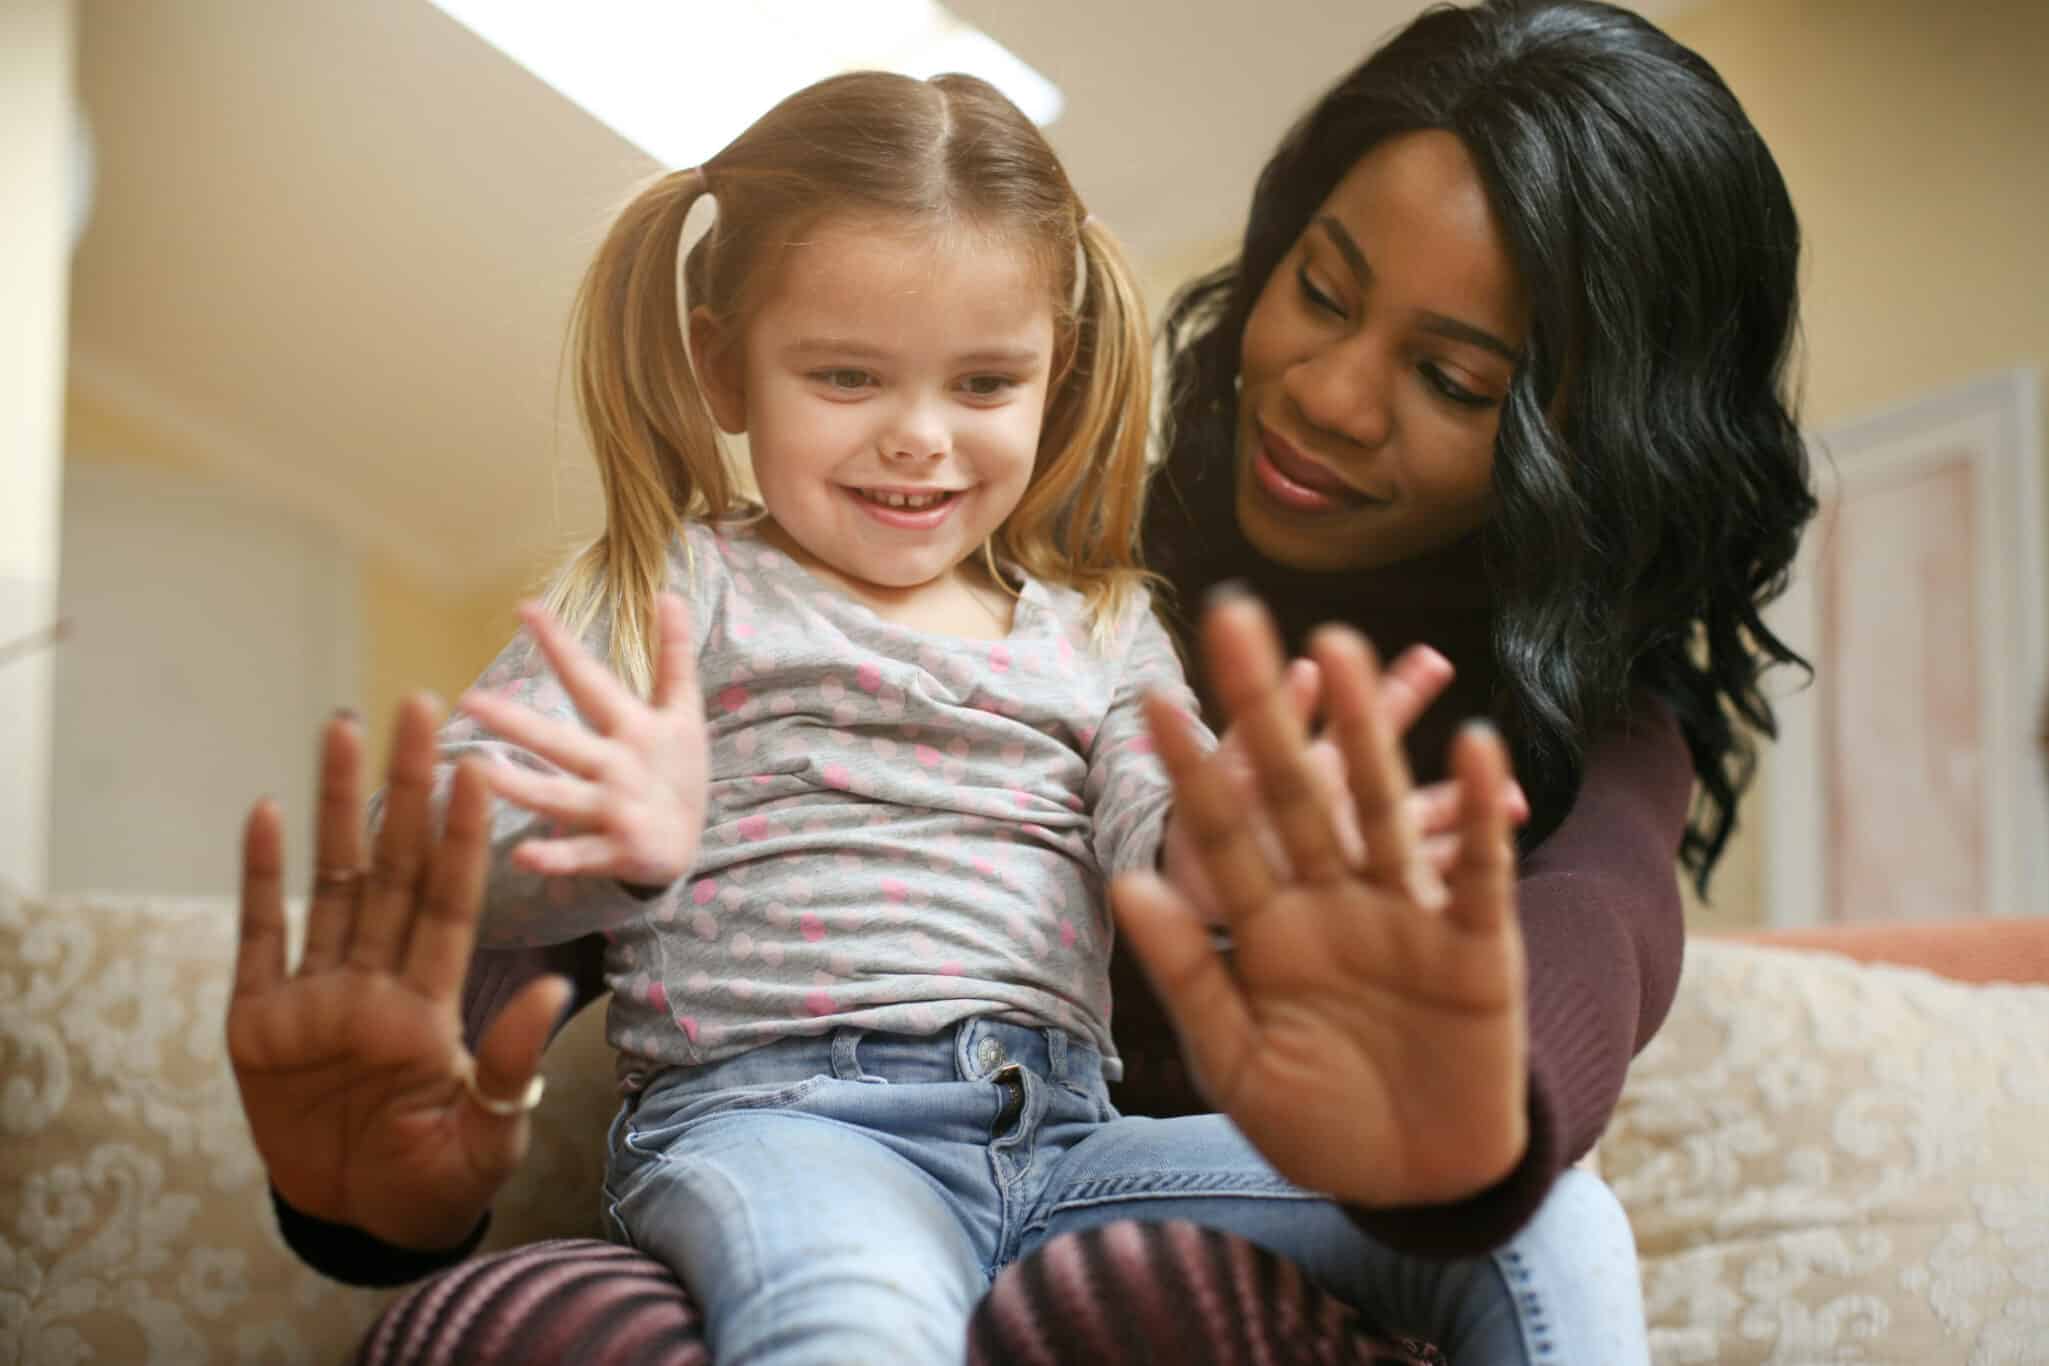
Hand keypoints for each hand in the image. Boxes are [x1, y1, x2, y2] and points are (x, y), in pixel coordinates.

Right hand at [227, 699, 568, 1250]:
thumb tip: (558, 989)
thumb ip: (510, 1063)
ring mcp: (315, 994)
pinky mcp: (257, 1021)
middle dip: (405, 787)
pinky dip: (260, 876)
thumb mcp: (487, 1133)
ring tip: (345, 728)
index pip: (450, 900)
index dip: (462, 835)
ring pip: (330, 880)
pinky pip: (260, 936)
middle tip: (421, 707)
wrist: (359, 1223)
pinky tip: (269, 810)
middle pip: (392, 867)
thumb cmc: (436, 1180)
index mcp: (430, 1004)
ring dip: (337, 805)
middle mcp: (374, 982)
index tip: (480, 767)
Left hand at [459, 594, 706, 887]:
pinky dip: (554, 858)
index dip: (559, 645)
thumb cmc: (676, 772)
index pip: (588, 679)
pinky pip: (578, 855)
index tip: (525, 609)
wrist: (690, 844)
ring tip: (477, 772)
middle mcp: (619, 765)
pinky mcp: (616, 850)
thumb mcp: (683, 712)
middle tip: (470, 701)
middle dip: (517, 721)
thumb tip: (669, 594)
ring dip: (520, 788)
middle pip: (560, 740)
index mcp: (633, 727)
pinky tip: (521, 855)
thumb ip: (673, 656)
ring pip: (560, 797)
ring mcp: (616, 809)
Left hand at [1113, 594, 1527, 1207]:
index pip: (1223, 831)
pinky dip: (1481, 813)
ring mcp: (1407, 918)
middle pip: (1297, 789)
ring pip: (1381, 807)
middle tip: (1231, 615)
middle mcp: (1335, 902)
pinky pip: (1480, 871)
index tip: (1154, 698)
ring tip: (1341, 647)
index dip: (1192, 767)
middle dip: (1265, 709)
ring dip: (1367, 732)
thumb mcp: (1236, 1060)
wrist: (1415, 1181)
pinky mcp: (1480, 948)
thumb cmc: (1318, 1119)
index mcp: (1271, 928)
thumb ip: (1190, 970)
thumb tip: (1125, 881)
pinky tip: (1475, 741)